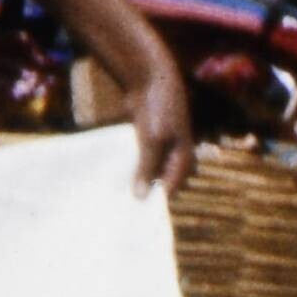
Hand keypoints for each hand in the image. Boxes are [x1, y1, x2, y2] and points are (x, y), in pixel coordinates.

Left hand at [124, 63, 197, 199]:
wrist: (152, 80)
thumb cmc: (160, 109)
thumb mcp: (153, 140)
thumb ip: (146, 168)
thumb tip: (140, 197)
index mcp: (183, 160)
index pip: (170, 190)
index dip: (154, 203)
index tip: (135, 216)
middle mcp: (174, 159)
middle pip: (160, 185)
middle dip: (144, 194)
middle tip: (123, 212)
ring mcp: (161, 151)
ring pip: (148, 174)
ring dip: (135, 182)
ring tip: (116, 198)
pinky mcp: (148, 145)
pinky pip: (139, 163)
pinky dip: (129, 169)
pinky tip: (113, 179)